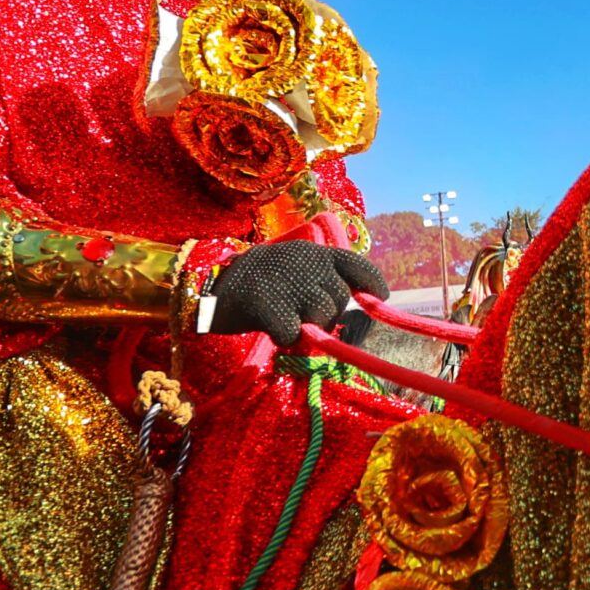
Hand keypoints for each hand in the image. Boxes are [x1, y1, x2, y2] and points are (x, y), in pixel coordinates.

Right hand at [206, 244, 386, 345]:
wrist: (211, 286)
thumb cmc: (262, 280)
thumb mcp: (296, 267)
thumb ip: (324, 280)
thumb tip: (360, 305)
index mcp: (316, 252)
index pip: (358, 266)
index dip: (372, 284)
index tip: (378, 299)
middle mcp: (308, 263)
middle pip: (338, 300)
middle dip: (327, 314)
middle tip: (301, 313)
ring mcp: (289, 284)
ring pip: (320, 319)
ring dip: (307, 327)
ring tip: (285, 317)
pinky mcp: (270, 306)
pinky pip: (294, 334)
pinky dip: (285, 337)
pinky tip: (271, 326)